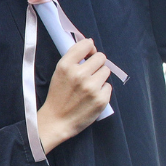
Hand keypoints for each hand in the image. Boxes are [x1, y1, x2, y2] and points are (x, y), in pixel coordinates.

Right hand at [36, 39, 112, 153]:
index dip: (89, 48)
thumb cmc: (58, 96)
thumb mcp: (58, 73)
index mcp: (66, 66)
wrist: (57, 120)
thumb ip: (73, 58)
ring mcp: (92, 87)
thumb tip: (90, 45)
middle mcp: (79, 74)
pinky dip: (102, 90)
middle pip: (101, 57)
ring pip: (106, 71)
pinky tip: (92, 96)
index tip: (88, 55)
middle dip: (97, 63)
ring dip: (100, 76)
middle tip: (90, 72)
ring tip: (90, 85)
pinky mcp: (101, 99)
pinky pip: (108, 86)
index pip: (86, 44)